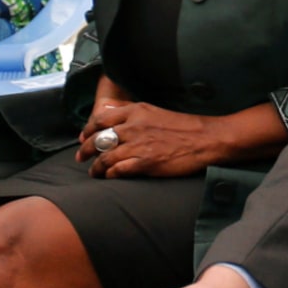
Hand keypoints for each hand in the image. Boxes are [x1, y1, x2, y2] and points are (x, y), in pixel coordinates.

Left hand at [78, 100, 220, 177]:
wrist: (206, 139)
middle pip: (98, 139)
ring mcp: (139, 145)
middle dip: (86, 149)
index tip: (83, 137)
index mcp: (136, 112)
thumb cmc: (184, 126)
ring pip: (105, 157)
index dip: (87, 130)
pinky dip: (110, 175)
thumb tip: (110, 111)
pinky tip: (110, 177)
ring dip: (96, 167)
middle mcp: (133, 127)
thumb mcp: (155, 111)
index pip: (100, 119)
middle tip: (81, 157)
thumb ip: (131, 112)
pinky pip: (118, 170)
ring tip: (94, 172)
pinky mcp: (146, 163)